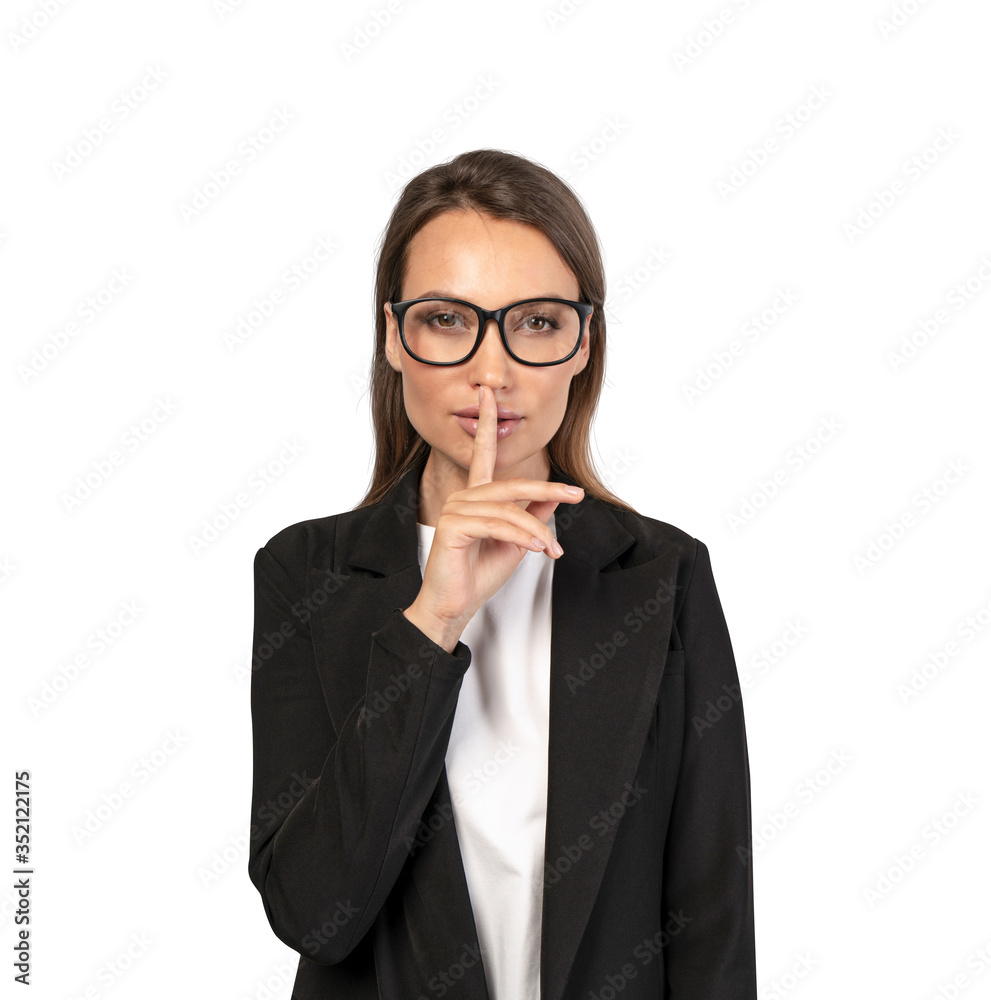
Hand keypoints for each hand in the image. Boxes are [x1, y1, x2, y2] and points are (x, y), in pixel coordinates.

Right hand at [403, 384, 583, 651]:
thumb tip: (556, 498)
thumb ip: (532, 517)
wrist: (454, 607)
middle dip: (547, 489)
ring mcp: (455, 509)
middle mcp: (463, 497)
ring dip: (536, 530)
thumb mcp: (516, 543)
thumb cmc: (477, 576)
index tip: (487, 395)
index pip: (483, 453)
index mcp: (476, 497)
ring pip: (508, 509)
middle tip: (575, 494)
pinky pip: (496, 524)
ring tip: (551, 550)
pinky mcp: (452, 526)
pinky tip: (535, 550)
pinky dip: (521, 535)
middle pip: (511, 483)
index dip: (485, 423)